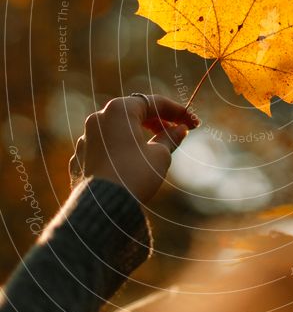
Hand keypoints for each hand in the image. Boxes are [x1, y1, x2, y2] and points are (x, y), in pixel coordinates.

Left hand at [69, 94, 198, 202]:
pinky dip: (119, 151)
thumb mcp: (161, 155)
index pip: (154, 103)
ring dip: (137, 135)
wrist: (102, 208)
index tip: (193, 123)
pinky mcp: (79, 158)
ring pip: (116, 130)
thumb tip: (180, 129)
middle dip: (157, 122)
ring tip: (155, 149)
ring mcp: (85, 139)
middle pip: (133, 113)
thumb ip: (171, 137)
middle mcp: (98, 119)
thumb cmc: (135, 175)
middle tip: (176, 133)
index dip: (178, 112)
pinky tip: (130, 162)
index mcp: (119, 110)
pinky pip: (104, 148)